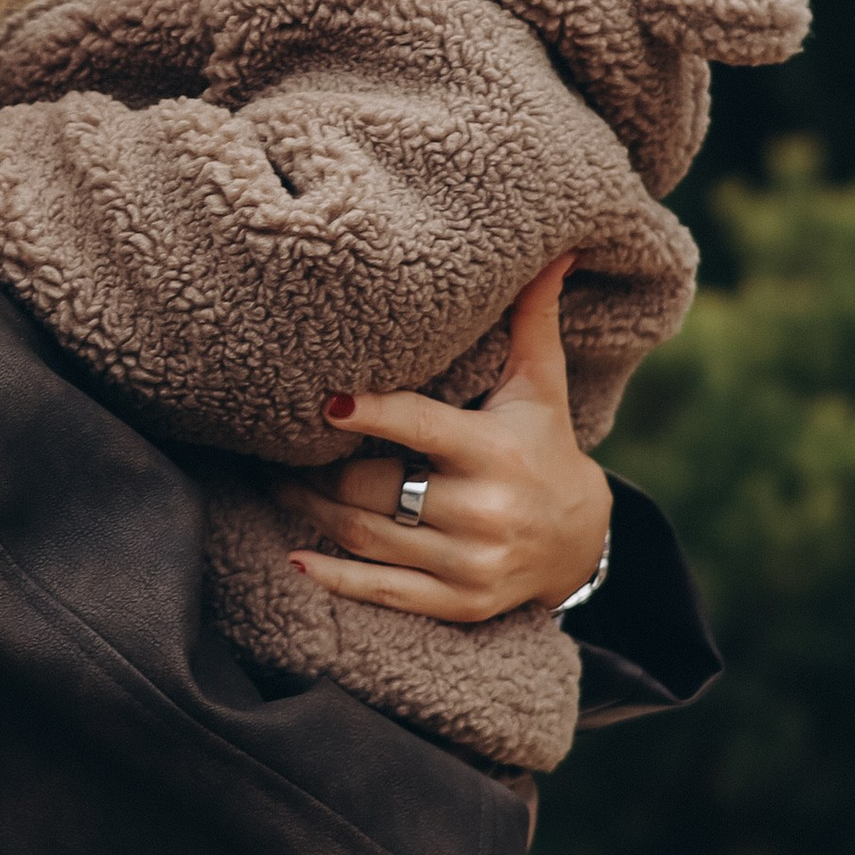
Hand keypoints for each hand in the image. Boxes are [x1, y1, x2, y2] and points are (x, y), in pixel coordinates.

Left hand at [261, 259, 611, 625]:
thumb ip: (532, 321)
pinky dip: (334, 578)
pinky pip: (382, 593)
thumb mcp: (540, 386)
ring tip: (276, 487)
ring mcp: (470, 564)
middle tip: (275, 450)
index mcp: (495, 452)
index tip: (324, 403)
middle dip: (318, 471)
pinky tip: (296, 557)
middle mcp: (483, 511)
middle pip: (375, 488)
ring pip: (367, 538)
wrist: (580, 542)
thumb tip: (554, 249)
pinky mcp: (459, 604)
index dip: (370, 414)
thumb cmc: (545, 445)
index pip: (419, 427)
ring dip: (311, 513)